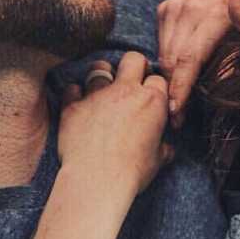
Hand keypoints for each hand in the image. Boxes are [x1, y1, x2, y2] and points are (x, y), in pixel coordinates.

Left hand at [58, 53, 171, 195]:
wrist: (98, 179)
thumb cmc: (131, 172)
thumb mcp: (157, 160)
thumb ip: (163, 148)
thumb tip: (167, 149)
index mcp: (152, 101)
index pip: (158, 79)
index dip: (155, 86)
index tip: (151, 95)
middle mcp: (125, 91)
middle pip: (133, 59)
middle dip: (133, 66)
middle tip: (130, 80)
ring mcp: (97, 95)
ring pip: (99, 67)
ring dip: (101, 75)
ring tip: (101, 88)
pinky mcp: (73, 105)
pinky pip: (72, 87)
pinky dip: (74, 93)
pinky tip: (78, 103)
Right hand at [157, 0, 233, 127]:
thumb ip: (238, 57)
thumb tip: (222, 85)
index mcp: (215, 13)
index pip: (189, 58)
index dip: (181, 88)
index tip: (177, 112)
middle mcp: (191, 6)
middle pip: (172, 59)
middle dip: (174, 89)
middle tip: (179, 116)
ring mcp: (176, 4)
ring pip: (164, 53)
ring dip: (169, 77)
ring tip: (179, 97)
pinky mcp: (167, 6)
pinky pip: (161, 42)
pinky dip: (168, 58)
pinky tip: (180, 69)